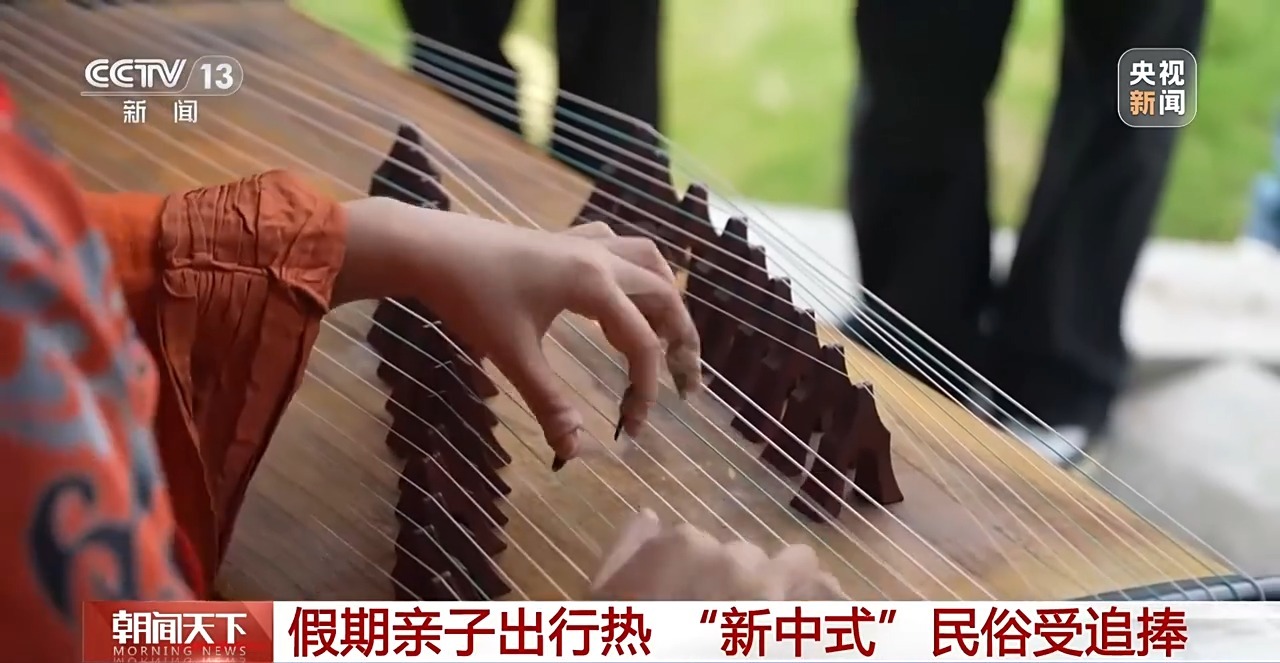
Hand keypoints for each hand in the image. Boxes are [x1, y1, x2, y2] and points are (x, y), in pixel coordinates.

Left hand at [338, 198, 701, 460]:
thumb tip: (575, 451)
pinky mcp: (565, 238)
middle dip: (681, 342)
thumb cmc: (470, 298)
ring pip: (649, 262)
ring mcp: (584, 243)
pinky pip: (618, 246)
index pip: (641, 344)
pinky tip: (623, 290)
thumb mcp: (511, 356)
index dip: (644, 391)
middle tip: (684, 385)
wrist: (431, 247)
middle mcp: (601, 258)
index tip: (632, 429)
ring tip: (667, 334)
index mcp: (594, 286)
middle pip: (665, 297)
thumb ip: (549, 403)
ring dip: (666, 298)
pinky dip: (634, 269)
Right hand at [591, 509, 844, 599]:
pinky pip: (834, 600)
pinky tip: (819, 624)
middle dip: (743, 586)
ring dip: (791, 587)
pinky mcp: (804, 623)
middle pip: (750, 559)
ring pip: (798, 567)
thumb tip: (647, 515)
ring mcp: (776, 591)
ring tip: (782, 615)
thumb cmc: (626, 638)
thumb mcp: (603, 600)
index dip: (698, 578)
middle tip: (732, 622)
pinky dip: (829, 608)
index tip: (689, 605)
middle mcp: (734, 559)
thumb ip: (625, 552)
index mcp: (682, 546)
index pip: (700, 545)